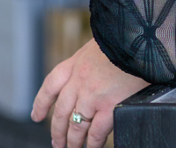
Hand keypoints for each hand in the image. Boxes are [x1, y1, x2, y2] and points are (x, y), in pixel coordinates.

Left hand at [31, 39, 148, 147]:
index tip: (37, 116)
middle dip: (57, 131)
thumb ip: (92, 61)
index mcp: (75, 63)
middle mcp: (78, 82)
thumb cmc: (123, 38)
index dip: (42, 103)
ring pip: (76, 127)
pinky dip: (92, 144)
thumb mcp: (99, 45)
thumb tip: (97, 71)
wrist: (138, 37)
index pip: (51, 86)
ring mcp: (92, 96)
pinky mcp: (109, 107)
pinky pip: (96, 133)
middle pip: (61, 113)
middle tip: (57, 144)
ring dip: (72, 142)